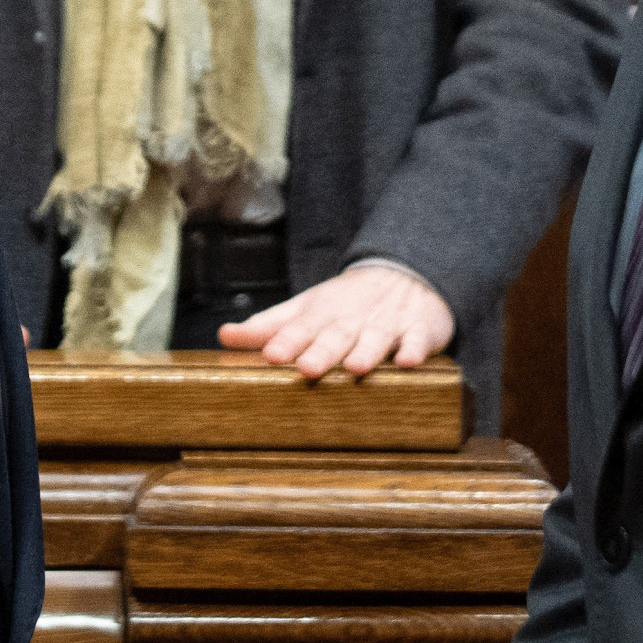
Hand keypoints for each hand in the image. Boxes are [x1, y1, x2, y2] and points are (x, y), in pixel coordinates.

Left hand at [221, 259, 454, 378]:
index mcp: (321, 316)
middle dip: (322, 351)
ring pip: (375, 339)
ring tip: (356, 368)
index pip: (300, 329)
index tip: (271, 355)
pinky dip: (415, 349)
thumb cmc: (344, 303)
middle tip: (307, 368)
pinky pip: (418, 340)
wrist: (404, 274)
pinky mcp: (418, 330)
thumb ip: (267, 326)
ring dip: (366, 352)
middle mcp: (351, 321)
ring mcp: (385, 325)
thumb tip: (224, 336)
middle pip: (335, 337)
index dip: (286, 342)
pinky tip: (409, 361)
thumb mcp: (305, 309)